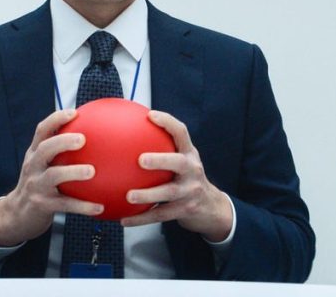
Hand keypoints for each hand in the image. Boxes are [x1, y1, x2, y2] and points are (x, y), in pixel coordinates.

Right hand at [0, 109, 103, 245]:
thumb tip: (95, 136)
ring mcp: (36, 186)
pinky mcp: (42, 206)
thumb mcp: (43, 166)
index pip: (41, 131)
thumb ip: (61, 152)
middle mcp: (33, 166)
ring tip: (92, 171)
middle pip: (44, 149)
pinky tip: (99, 207)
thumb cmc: (39, 185)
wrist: (17, 215)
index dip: (56, 119)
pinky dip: (83, 206)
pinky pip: (65, 204)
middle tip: (83, 139)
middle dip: (62, 141)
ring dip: (73, 172)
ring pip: (53, 176)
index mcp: (34, 154)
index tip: (74, 112)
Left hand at [120, 111, 233, 241]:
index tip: (150, 115)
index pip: (181, 133)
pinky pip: (160, 215)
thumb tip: (127, 132)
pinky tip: (124, 219)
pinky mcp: (185, 210)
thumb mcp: (182, 160)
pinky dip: (141, 218)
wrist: (211, 207)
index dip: (167, 122)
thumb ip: (163, 148)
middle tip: (140, 160)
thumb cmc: (187, 178)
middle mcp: (192, 170)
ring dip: (148, 194)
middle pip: (179, 163)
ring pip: (169, 193)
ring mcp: (190, 191)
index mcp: (190, 154)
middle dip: (160, 160)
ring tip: (129, 196)